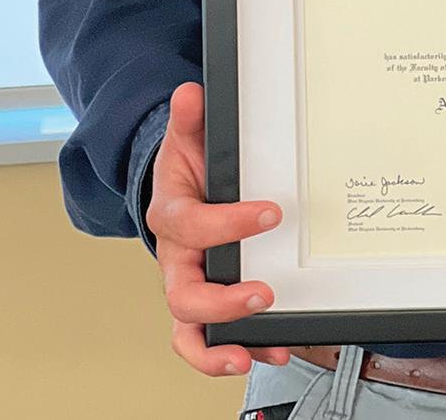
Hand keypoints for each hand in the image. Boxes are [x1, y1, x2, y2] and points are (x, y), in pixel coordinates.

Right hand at [146, 81, 291, 377]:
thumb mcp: (186, 140)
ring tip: (261, 347)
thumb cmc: (186, 170)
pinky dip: (234, 351)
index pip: (192, 226)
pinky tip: (273, 348)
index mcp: (171, 217)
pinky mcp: (203, 306)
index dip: (228, 224)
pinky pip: (208, 339)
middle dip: (222, 301)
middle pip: (184, 294)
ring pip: (189, 329)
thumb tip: (189, 94)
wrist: (177, 194)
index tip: (270, 214)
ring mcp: (188, 286)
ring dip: (222, 344)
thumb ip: (189, 120)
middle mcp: (175, 260)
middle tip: (263, 293)